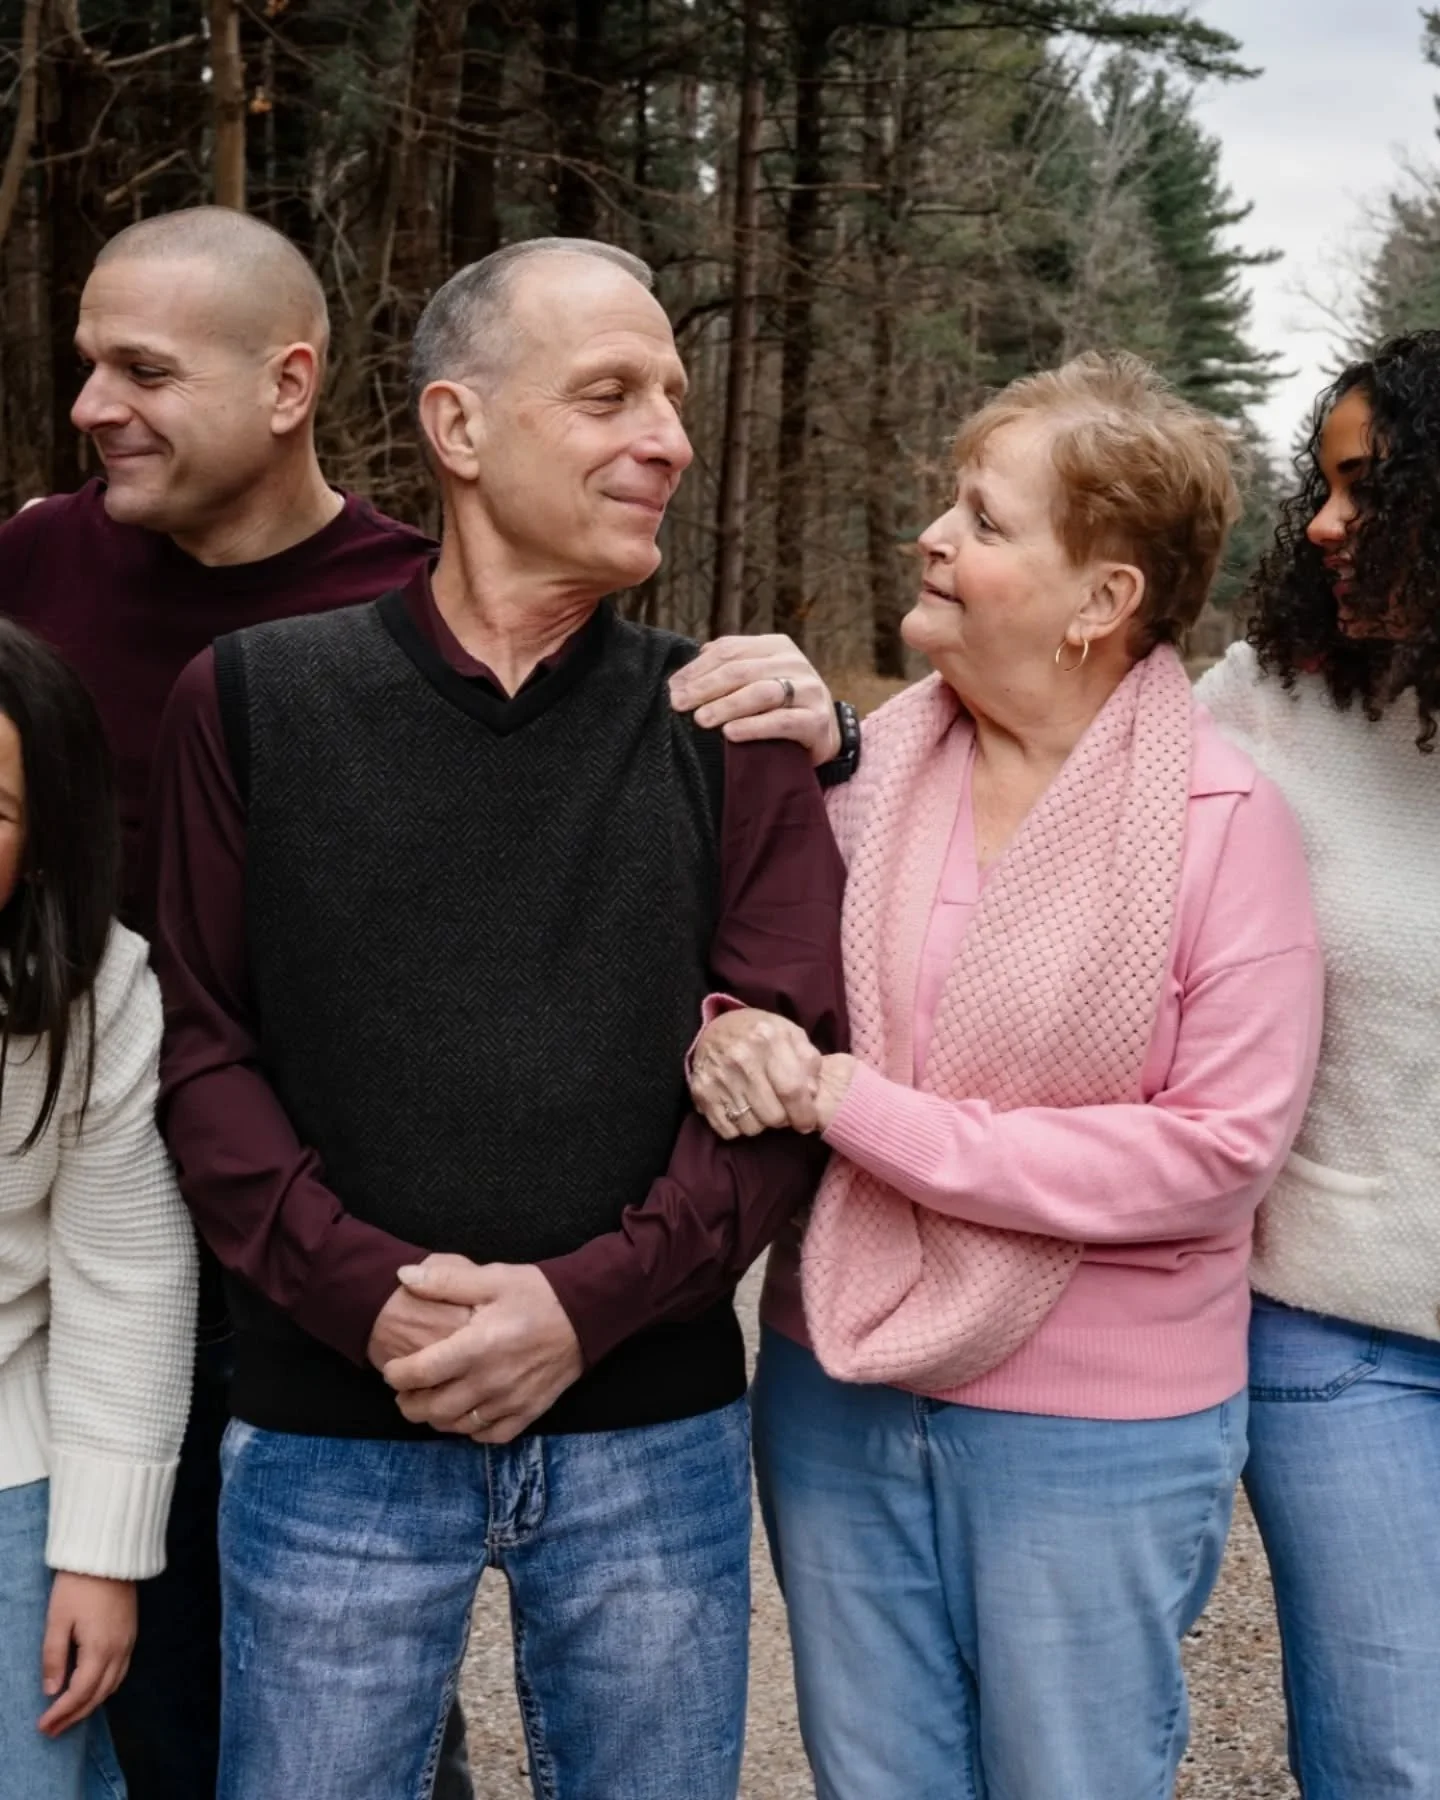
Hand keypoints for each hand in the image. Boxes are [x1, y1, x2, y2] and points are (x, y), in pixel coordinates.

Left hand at [37, 1573, 135, 1736]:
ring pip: (112, 1686)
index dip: (61, 1713)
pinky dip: (104, 1688)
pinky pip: (121, 1672)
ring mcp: (129, 1642)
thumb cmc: (78, 1586)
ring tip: (68, 1715)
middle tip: (51, 1729)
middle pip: (98, 1695)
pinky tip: (91, 1689)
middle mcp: (119, 1651)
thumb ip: (53, 1657)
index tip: (42, 1726)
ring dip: (90, 1704)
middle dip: (74, 1716)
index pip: (79, 1693)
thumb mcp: (57, 1621)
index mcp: (99, 1649)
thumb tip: (51, 1690)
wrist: (110, 1555)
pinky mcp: (131, 1634)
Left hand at [380, 1257, 583, 1442]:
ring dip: (435, 1418)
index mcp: (477, 1347)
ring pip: (457, 1425)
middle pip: (432, 1408)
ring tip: (428, 1401)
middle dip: (409, 1403)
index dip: (396, 1375)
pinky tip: (465, 1415)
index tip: (390, 1369)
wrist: (586, 1314)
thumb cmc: (537, 1294)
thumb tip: (403, 1276)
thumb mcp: (492, 1278)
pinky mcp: (528, 1412)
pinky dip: (470, 1430)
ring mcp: (510, 1401)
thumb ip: (445, 1280)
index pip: (421, 1373)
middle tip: (402, 1391)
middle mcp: (491, 1381)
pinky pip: (489, 1435)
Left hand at [669, 636, 840, 764]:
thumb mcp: (758, 678)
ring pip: (761, 692)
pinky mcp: (817, 720)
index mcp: (776, 646)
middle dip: (704, 687)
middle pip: (741, 670)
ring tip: (700, 719)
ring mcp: (809, 690)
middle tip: (678, 704)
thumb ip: (729, 667)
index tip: (673, 687)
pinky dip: (753, 727)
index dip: (697, 668)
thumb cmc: (781, 705)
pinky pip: (782, 721)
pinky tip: (730, 733)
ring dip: (725, 705)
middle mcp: (795, 662)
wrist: (824, 733)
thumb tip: (687, 667)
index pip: (730, 650)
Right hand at [691, 1007, 826, 1135]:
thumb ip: (809, 1061)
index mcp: (768, 1039)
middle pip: (773, 1115)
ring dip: (761, 1123)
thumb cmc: (760, 1035)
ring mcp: (719, 1076)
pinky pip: (728, 1131)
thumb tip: (812, 1094)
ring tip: (760, 1105)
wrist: (715, 1029)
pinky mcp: (701, 1092)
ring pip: (752, 1127)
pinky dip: (738, 1126)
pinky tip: (741, 1108)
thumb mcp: (790, 1034)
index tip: (807, 1122)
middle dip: (783, 1119)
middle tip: (781, 1109)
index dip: (804, 1113)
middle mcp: (741, 1057)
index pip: (791, 1089)